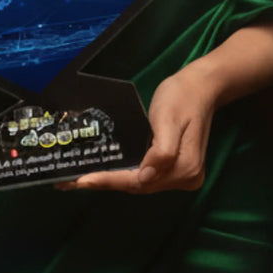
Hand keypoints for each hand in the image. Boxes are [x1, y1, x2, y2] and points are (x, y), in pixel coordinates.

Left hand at [57, 61, 219, 194]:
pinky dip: (125, 174)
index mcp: (184, 168)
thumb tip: (145, 177)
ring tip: (81, 178)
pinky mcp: (176, 169)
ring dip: (113, 180)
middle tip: (70, 181)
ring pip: (140, 183)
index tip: (81, 181)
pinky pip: (145, 175)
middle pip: (138, 186)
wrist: (201, 87)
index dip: (109, 181)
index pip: (139, 181)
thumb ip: (161, 151)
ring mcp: (182, 176)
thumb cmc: (181, 97)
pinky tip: (106, 170)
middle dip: (105, 182)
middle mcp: (185, 178)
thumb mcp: (168, 119)